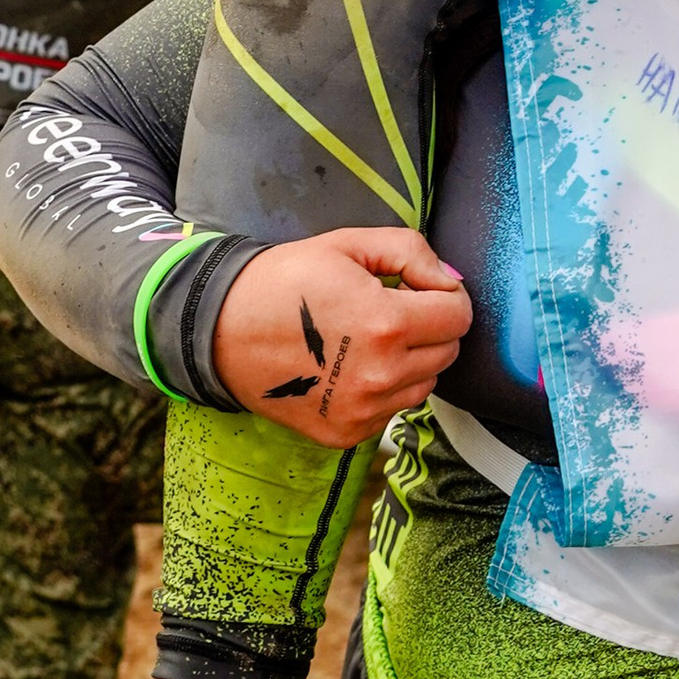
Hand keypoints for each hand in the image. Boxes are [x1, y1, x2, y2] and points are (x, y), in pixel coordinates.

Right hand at [211, 224, 469, 449]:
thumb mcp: (347, 244)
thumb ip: (411, 252)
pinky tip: (350, 366)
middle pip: (448, 353)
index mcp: (385, 324)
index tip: (418, 287)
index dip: (445, 294)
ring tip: (369, 338)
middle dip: (431, 326)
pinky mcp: (345, 434)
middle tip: (391, 308)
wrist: (219, 330)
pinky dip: (384, 389)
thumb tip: (452, 279)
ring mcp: (362, 411)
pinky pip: (392, 411)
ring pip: (425, 384)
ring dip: (412, 360)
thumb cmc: (283, 281)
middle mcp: (380, 376)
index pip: (459, 316)